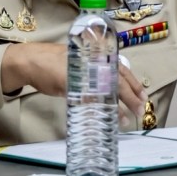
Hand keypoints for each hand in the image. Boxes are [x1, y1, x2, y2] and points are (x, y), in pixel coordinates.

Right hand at [1, 42, 147, 125]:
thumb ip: (94, 72)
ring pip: (107, 90)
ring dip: (118, 106)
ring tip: (126, 119)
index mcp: (98, 56)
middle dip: (131, 97)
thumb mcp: (80, 64)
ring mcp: (84, 73)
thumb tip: (108, 86)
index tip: (144, 95)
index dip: (134, 84)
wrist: (33, 60)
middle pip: (119, 81)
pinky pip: (90, 98)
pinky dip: (99, 108)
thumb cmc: (56, 61)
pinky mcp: (73, 84)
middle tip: (140, 109)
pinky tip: (106, 116)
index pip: (122, 70)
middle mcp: (94, 63)